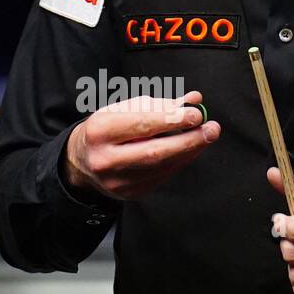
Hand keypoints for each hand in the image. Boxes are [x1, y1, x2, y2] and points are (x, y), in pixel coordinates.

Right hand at [64, 91, 220, 201]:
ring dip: (189, 150)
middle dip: (188, 140)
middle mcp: (105, 159)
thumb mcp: (124, 109)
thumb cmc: (106, 129)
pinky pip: (162, 176)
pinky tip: (191, 149)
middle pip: (154, 152)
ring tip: (206, 135)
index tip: (196, 113)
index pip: (141, 125)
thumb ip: (160, 105)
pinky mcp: (130, 193)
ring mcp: (118, 181)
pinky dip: (180, 160)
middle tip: (211, 129)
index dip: (172, 119)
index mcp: (99, 131)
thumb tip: (193, 100)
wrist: (82, 161)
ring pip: (162, 166)